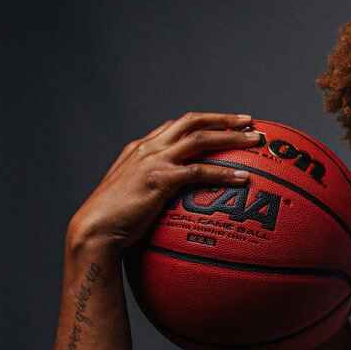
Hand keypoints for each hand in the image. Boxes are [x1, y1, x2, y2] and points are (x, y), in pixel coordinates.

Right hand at [68, 112, 258, 250]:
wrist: (94, 230)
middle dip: (223, 119)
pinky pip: (199, 171)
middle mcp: (148, 148)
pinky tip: (243, 178)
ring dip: (231, 137)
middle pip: (192, 121)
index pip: (177, 125)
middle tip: (250, 121)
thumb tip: (176, 201)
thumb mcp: (134, 196)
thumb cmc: (114, 221)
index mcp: (141, 148)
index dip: (204, 121)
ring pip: (200, 139)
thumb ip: (153, 189)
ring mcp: (154, 161)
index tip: (227, 122)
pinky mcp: (160, 179)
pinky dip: (224, 172)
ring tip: (256, 141)